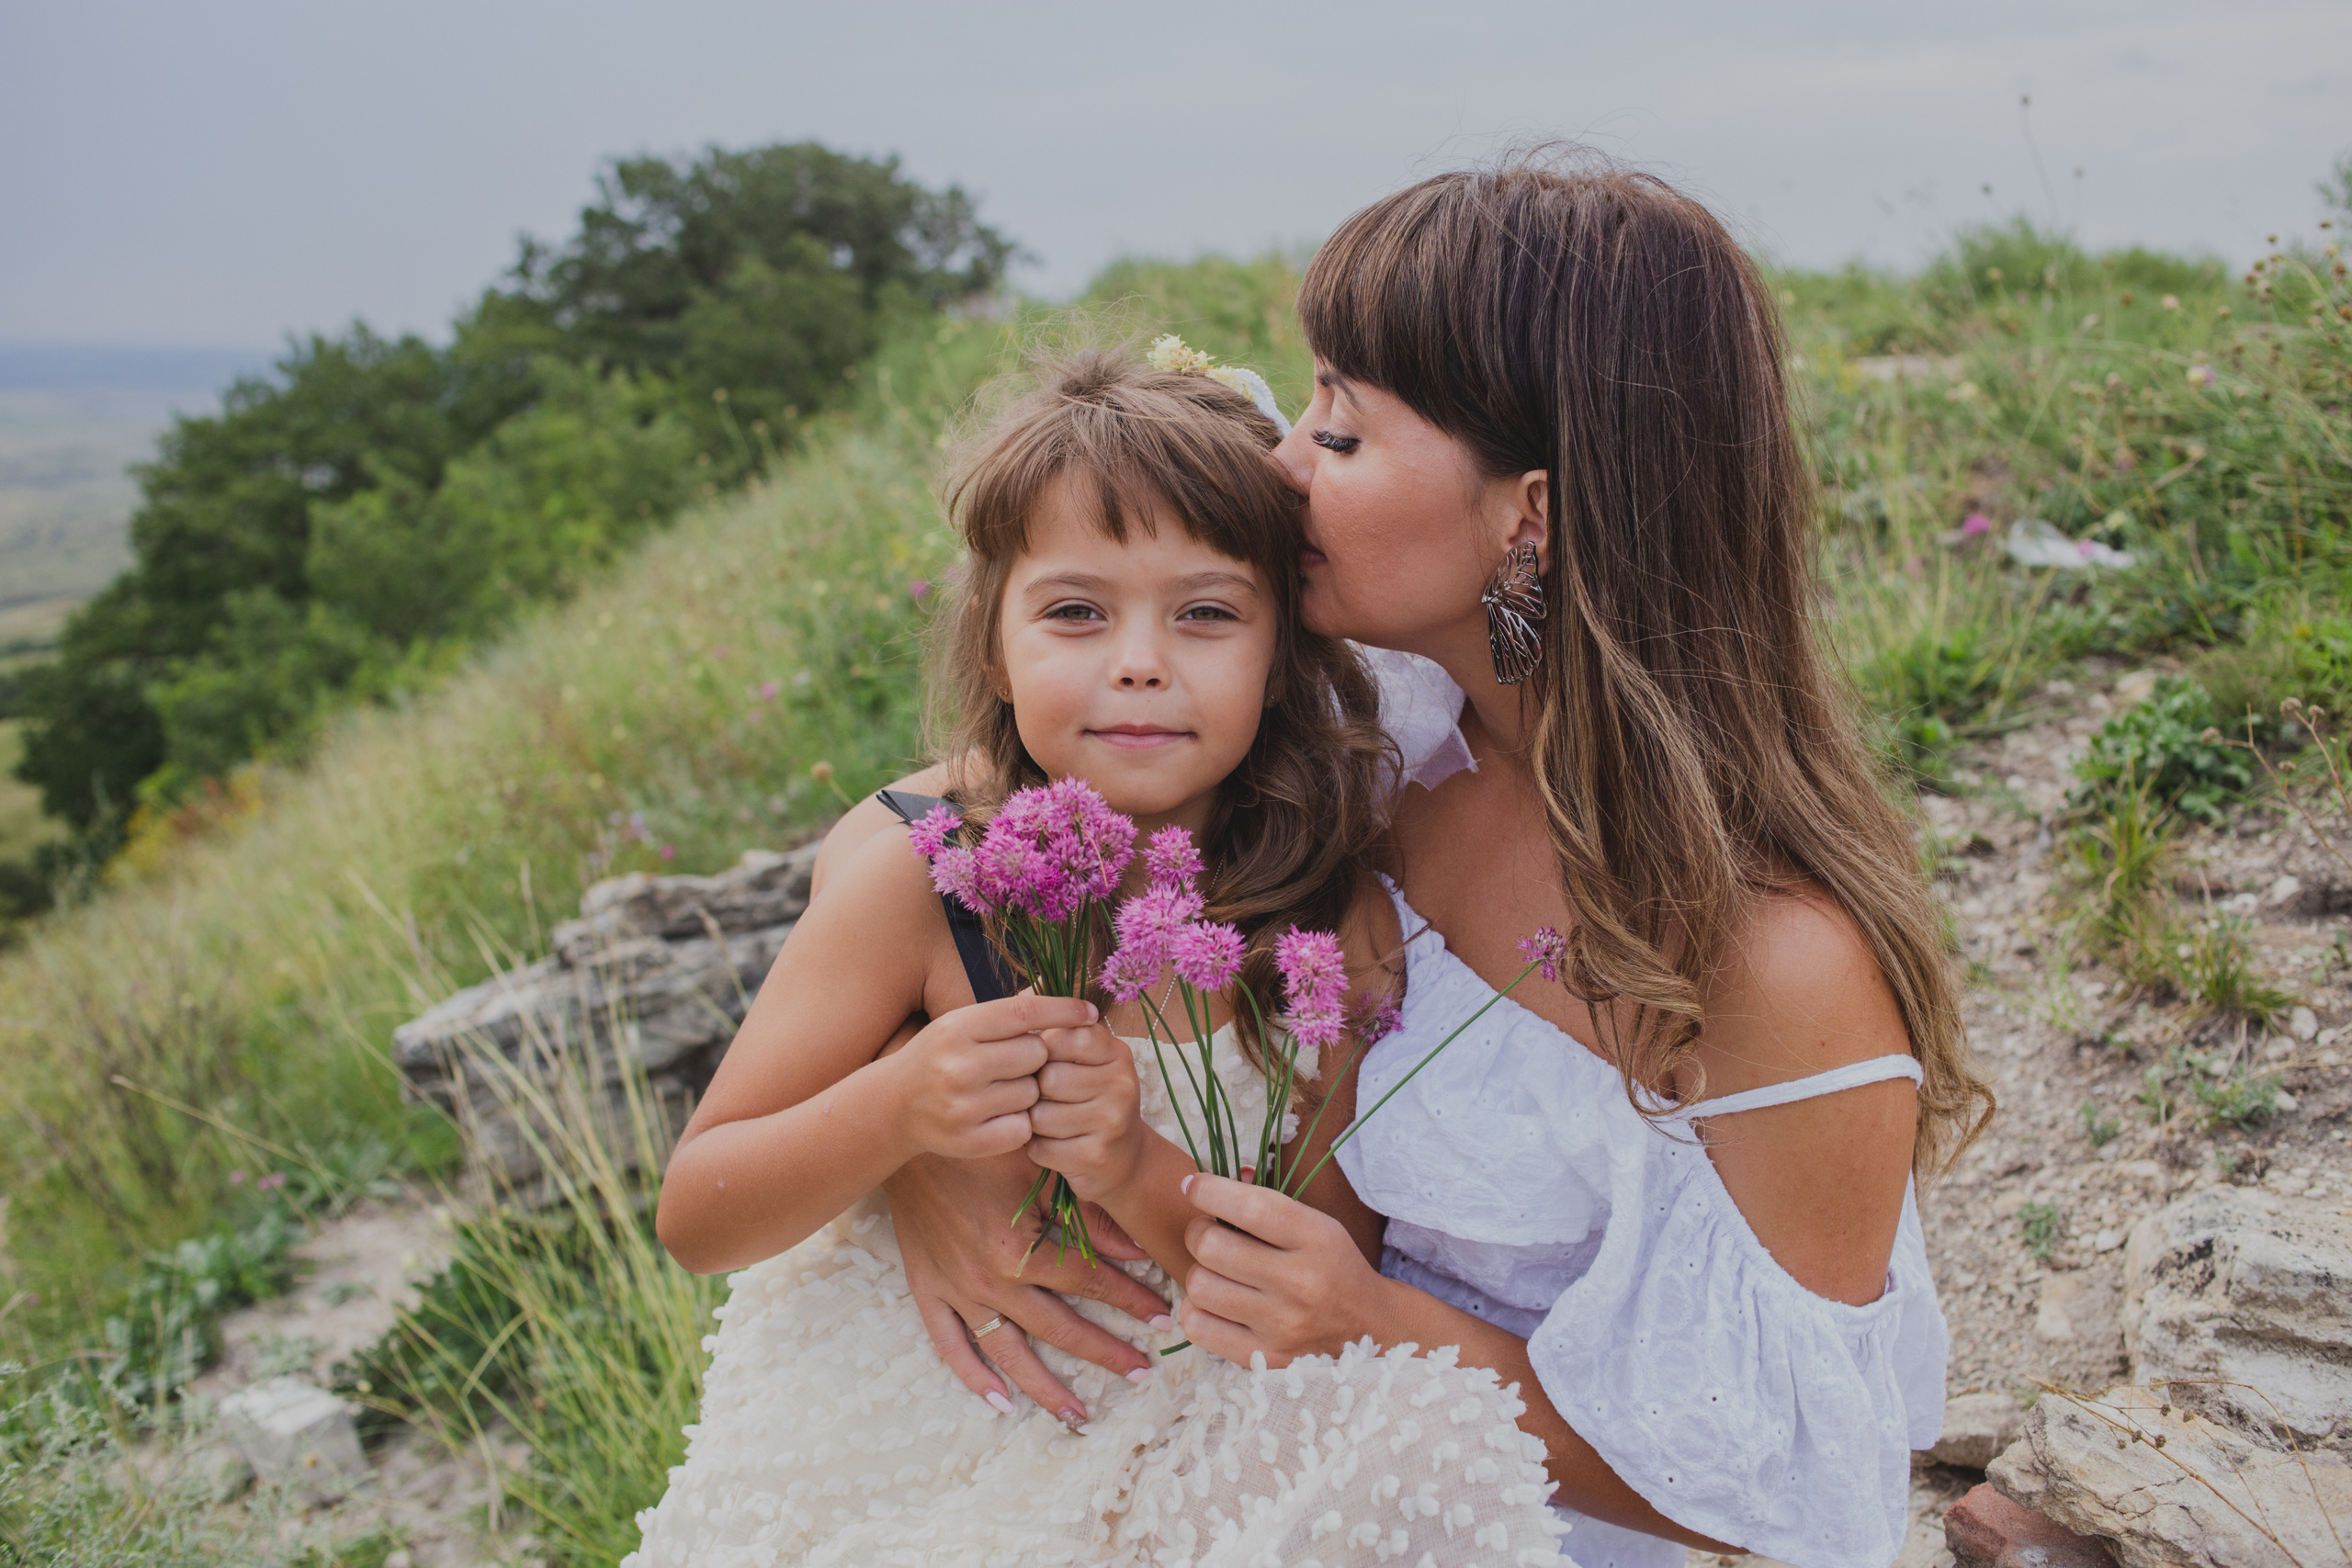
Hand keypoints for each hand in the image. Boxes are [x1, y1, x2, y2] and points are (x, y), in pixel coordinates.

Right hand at [887, 1146, 1172, 1424]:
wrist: (912, 1131)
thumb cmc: (983, 1143)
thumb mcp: (1041, 1169)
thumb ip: (1089, 1214)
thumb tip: (1138, 1250)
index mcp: (1020, 1249)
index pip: (1090, 1283)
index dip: (1130, 1300)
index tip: (1162, 1316)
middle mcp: (989, 1280)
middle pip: (1059, 1328)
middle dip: (1105, 1351)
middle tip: (1141, 1371)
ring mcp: (957, 1290)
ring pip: (1009, 1352)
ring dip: (1046, 1387)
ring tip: (1079, 1414)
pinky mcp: (928, 1289)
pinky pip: (950, 1344)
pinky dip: (973, 1376)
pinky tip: (1000, 1402)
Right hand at [889, 993, 1093, 1160]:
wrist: (894, 1105)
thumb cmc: (939, 1056)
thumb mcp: (961, 1024)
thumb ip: (1009, 1011)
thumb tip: (1058, 985)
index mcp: (957, 1028)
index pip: (1025, 1012)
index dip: (1063, 1010)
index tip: (1090, 1012)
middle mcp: (958, 1066)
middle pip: (1036, 1054)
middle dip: (1035, 1058)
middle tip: (1013, 1063)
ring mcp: (963, 1107)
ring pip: (1034, 1093)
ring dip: (1028, 1092)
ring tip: (999, 1090)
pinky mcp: (971, 1141)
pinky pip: (1024, 1127)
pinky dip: (1020, 1122)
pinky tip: (997, 1115)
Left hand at [1026, 1021, 1146, 1203]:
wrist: (1123, 1161)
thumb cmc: (1089, 1100)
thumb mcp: (1084, 1058)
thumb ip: (1055, 1024)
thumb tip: (1024, 986)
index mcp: (1115, 1051)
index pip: (1065, 1036)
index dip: (1043, 1053)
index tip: (1047, 1064)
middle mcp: (1121, 1083)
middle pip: (1048, 1078)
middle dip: (1035, 1092)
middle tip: (1046, 1100)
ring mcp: (1112, 1121)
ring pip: (1040, 1116)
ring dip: (1033, 1123)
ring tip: (1049, 1123)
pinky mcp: (1096, 1157)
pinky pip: (1040, 1148)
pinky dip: (1036, 1148)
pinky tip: (1053, 1145)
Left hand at [1177, 1172, 1391, 1367]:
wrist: (1368, 1328)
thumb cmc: (1332, 1266)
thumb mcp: (1316, 1224)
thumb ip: (1264, 1203)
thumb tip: (1201, 1184)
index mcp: (1315, 1239)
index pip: (1250, 1208)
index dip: (1209, 1191)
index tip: (1193, 1186)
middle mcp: (1298, 1283)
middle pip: (1212, 1247)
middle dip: (1198, 1232)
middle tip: (1207, 1233)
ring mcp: (1281, 1325)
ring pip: (1200, 1286)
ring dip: (1198, 1272)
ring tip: (1216, 1271)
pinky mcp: (1264, 1358)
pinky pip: (1198, 1327)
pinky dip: (1196, 1309)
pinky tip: (1214, 1302)